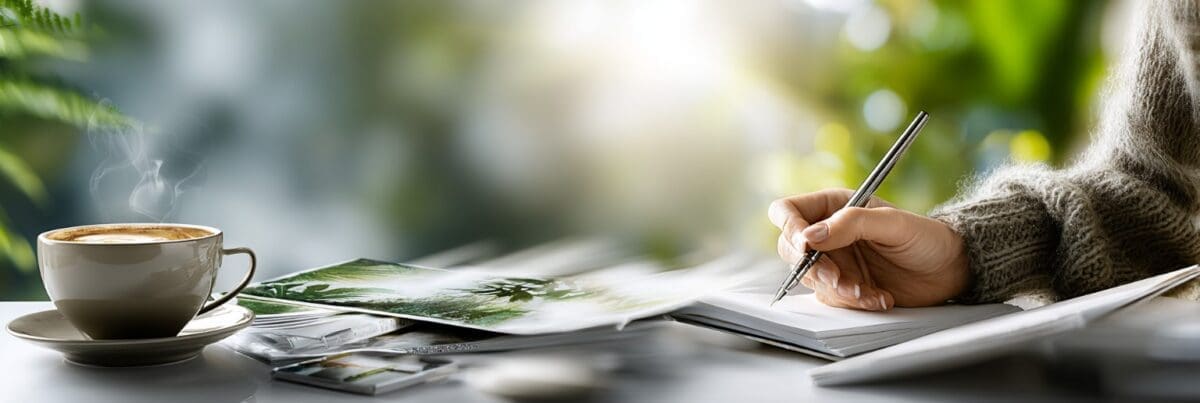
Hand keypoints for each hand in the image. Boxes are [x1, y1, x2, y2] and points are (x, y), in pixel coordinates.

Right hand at [768, 189, 968, 310]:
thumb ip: (851, 223)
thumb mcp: (893, 223)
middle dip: (814, 267)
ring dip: (837, 288)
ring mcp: (834, 261)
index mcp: (834, 206)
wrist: (949, 269)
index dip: (790, 228)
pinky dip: (854, 302)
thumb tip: (811, 235)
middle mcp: (828, 233)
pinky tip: (879, 297)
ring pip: (810, 278)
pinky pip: (832, 298)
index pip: (788, 211)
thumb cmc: (926, 237)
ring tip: (869, 290)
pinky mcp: (844, 286)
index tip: (806, 248)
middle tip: (840, 278)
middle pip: (791, 249)